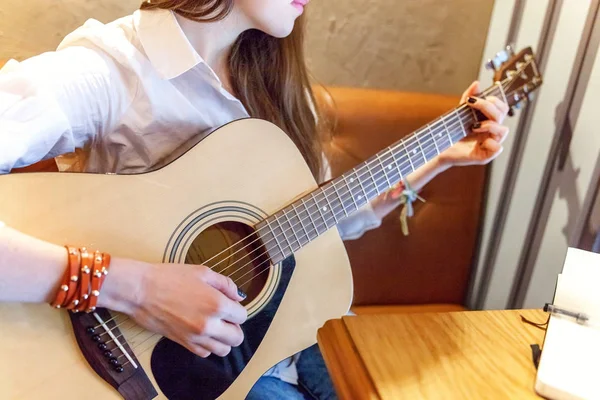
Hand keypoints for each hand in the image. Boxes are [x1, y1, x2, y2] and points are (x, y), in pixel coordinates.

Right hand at [99, 259, 247, 357]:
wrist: (141, 290)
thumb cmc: (169, 278)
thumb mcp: (202, 272)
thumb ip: (226, 284)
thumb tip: (238, 297)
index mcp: (217, 304)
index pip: (242, 316)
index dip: (237, 309)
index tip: (229, 304)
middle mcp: (209, 324)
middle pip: (237, 338)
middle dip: (235, 327)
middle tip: (225, 317)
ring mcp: (196, 337)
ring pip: (223, 350)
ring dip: (223, 339)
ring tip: (215, 326)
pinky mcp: (183, 343)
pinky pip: (205, 353)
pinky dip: (207, 346)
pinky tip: (202, 333)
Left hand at [438, 81, 509, 166]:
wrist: (439, 148)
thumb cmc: (451, 132)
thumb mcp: (459, 113)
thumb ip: (468, 97)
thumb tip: (477, 83)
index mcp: (489, 121)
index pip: (502, 108)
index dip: (495, 100)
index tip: (478, 98)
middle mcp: (492, 132)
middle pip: (502, 115)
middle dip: (488, 107)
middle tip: (473, 104)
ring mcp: (490, 144)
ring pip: (503, 131)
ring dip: (490, 125)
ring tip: (474, 126)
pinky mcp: (485, 156)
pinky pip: (497, 148)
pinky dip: (491, 143)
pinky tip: (480, 142)